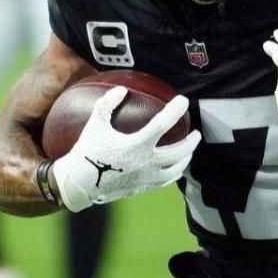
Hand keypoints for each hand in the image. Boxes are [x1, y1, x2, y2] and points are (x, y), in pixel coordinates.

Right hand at [52, 88, 199, 212]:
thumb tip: (122, 89)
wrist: (80, 184)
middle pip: (179, 152)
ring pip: (176, 170)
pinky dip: (174, 174)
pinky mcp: (142, 188)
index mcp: (138, 145)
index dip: (175, 110)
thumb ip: (107, 104)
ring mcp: (146, 178)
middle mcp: (147, 163)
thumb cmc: (87, 152)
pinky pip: (165, 182)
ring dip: (186, 159)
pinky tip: (175, 170)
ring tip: (189, 152)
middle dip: (191, 142)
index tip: (183, 101)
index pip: (163, 124)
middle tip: (197, 133)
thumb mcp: (95, 123)